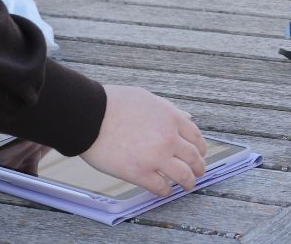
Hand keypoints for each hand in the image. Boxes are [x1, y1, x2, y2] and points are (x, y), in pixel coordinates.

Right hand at [81, 85, 206, 195]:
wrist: (89, 115)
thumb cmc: (114, 104)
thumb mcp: (148, 99)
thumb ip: (169, 110)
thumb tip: (187, 118)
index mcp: (172, 118)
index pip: (196, 137)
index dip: (201, 149)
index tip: (200, 155)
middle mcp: (169, 138)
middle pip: (194, 157)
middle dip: (199, 167)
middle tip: (198, 172)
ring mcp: (156, 157)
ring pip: (184, 175)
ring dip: (188, 182)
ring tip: (187, 185)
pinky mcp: (139, 173)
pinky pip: (161, 187)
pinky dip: (165, 191)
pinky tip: (164, 190)